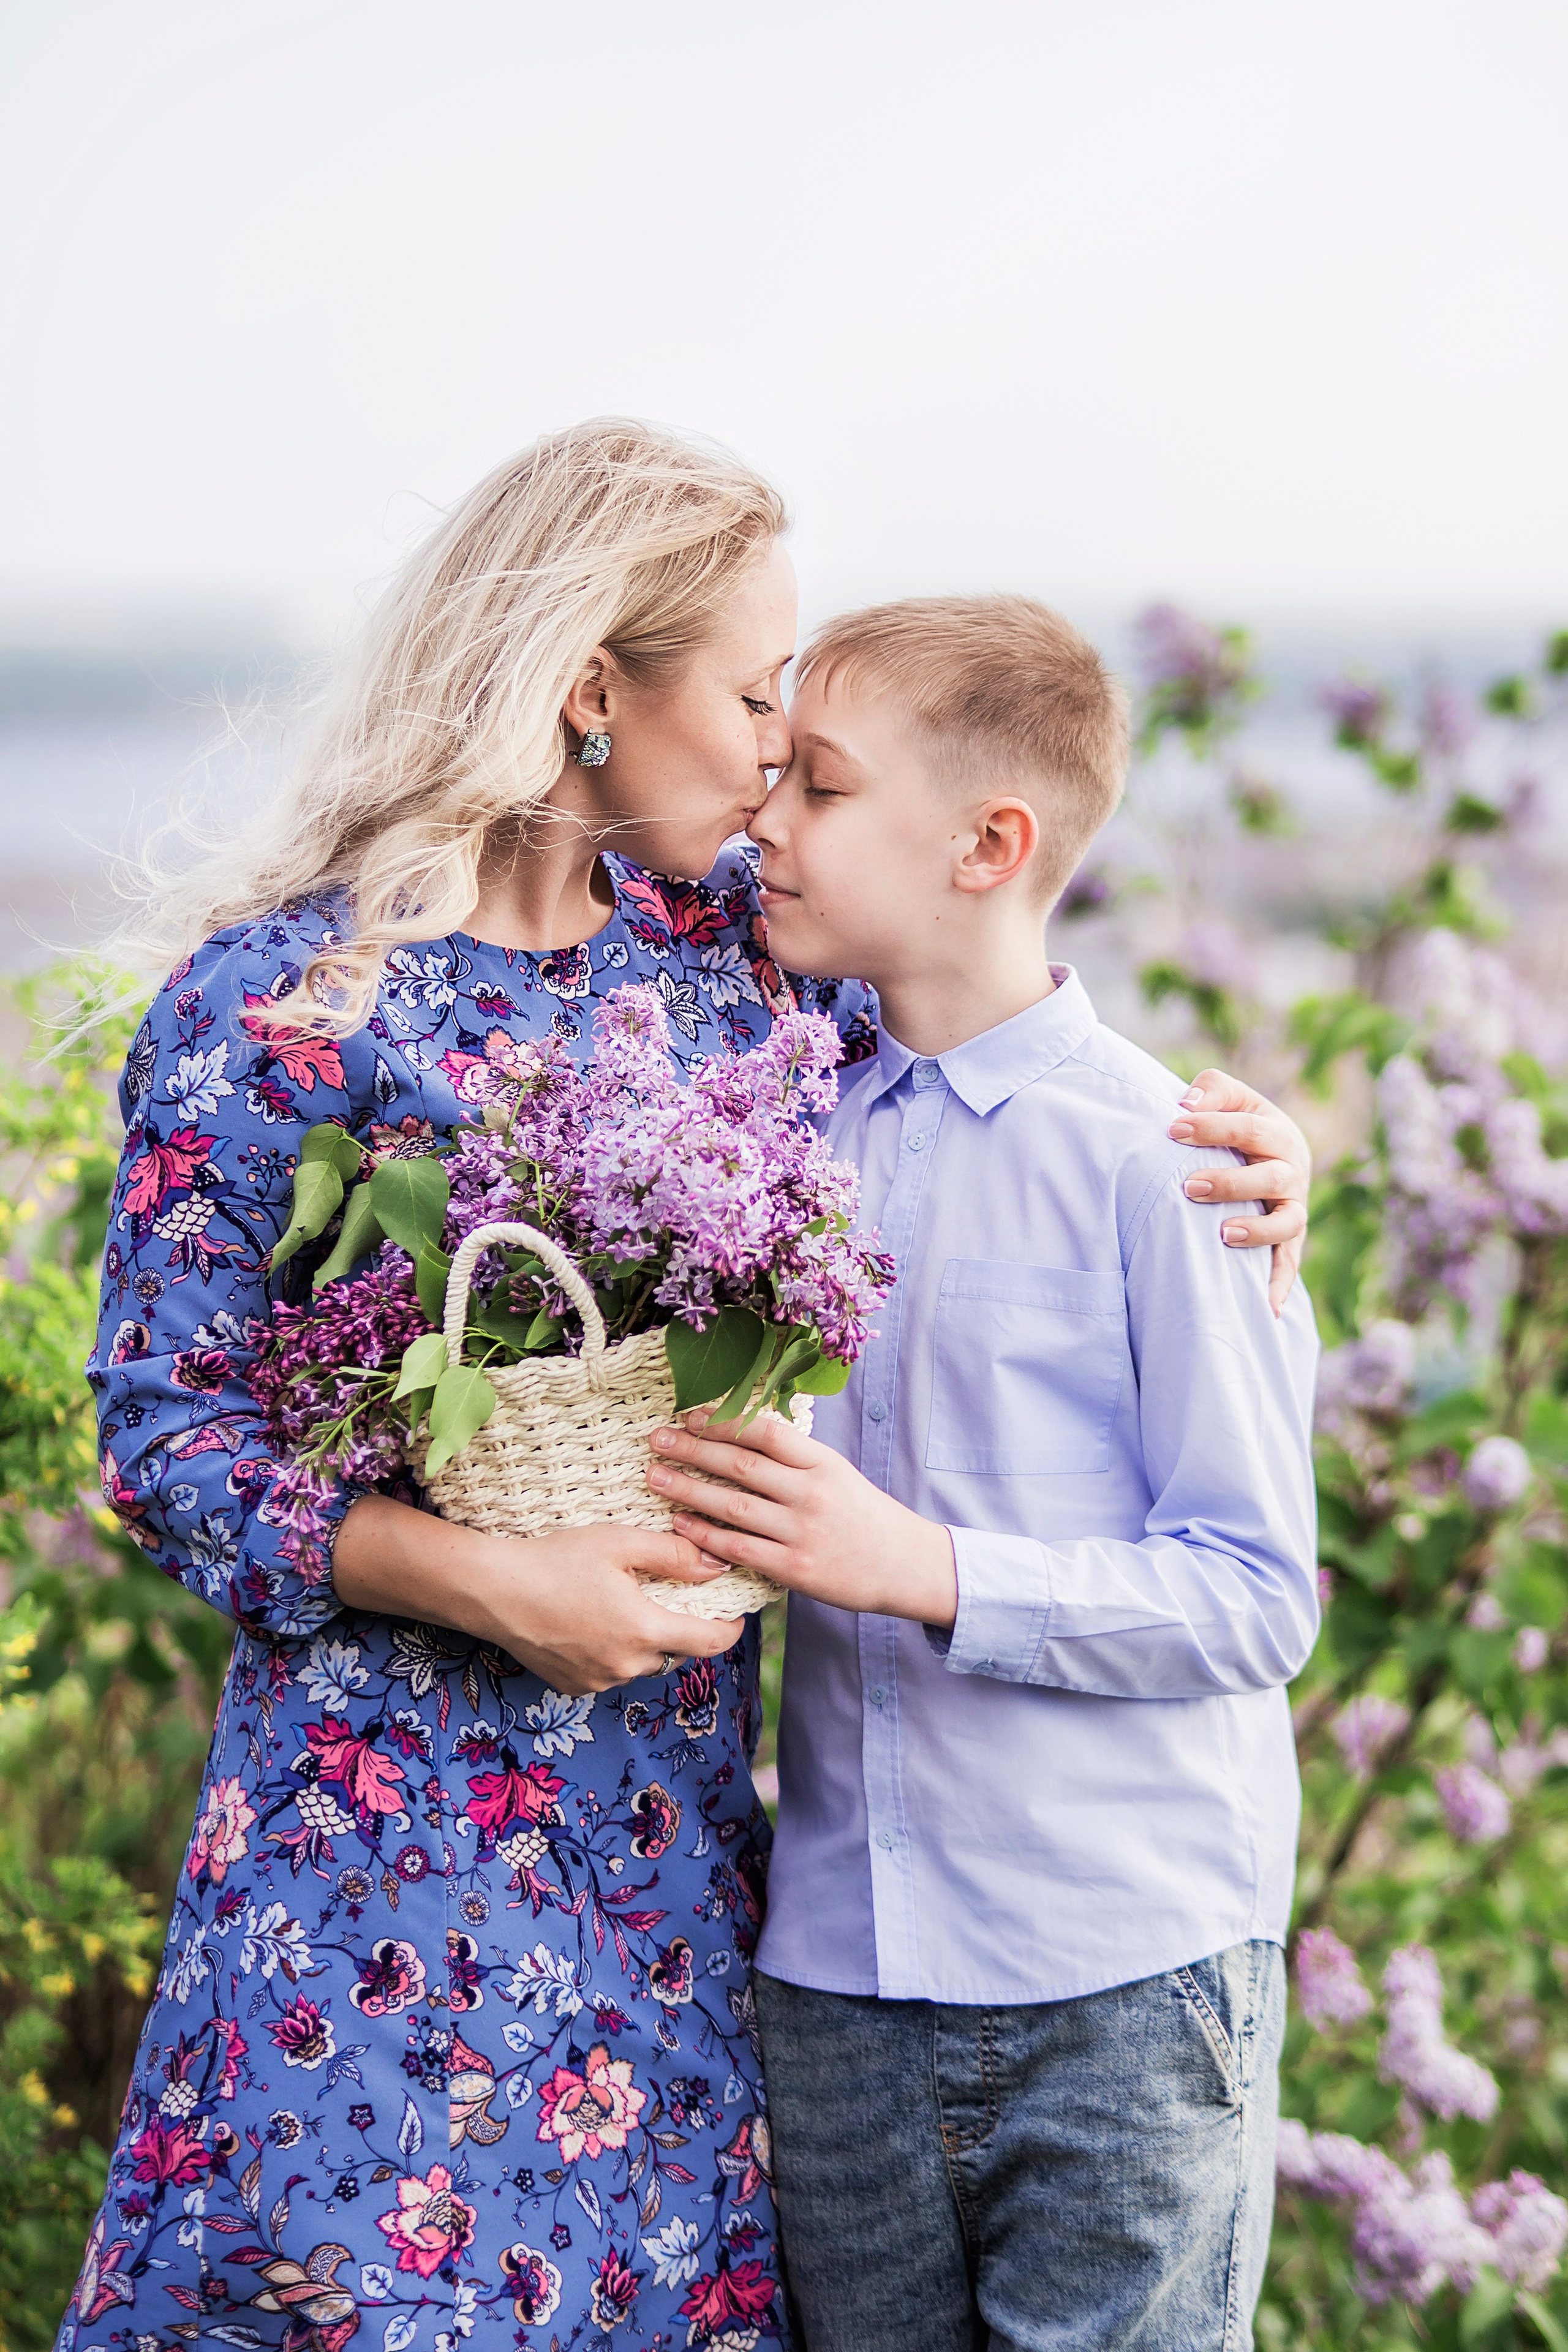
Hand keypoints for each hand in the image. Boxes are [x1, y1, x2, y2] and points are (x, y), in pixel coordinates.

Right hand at [332, 1495, 740, 1694]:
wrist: (492, 1591)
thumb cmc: (556, 1559)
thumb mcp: (620, 1544)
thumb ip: (675, 1555)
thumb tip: (719, 1565)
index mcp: (645, 1631)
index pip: (712, 1642)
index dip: (730, 1627)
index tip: (734, 1611)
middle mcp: (627, 1665)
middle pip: (677, 1651)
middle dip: (683, 1627)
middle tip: (673, 1595)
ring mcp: (599, 1682)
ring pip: (643, 1663)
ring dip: (646, 1640)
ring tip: (627, 1604)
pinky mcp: (574, 1687)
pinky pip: (611, 1672)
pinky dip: (614, 1652)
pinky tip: (594, 1623)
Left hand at [647, 1413, 957, 1626]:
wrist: (904, 1565)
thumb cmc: (864, 1515)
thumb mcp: (835, 1473)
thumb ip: (793, 1457)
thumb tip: (739, 1433)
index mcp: (821, 1462)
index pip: (764, 1431)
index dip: (722, 1420)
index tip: (688, 1415)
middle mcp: (811, 1492)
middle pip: (740, 1463)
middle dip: (691, 1448)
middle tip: (656, 1439)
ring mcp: (802, 1531)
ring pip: (733, 1505)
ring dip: (688, 1489)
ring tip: (655, 1476)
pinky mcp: (796, 1568)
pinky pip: (739, 1548)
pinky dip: (705, 1535)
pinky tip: (679, 1524)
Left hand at [1168, 1067, 1311, 1315]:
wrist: (1267, 1154)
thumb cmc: (1235, 1123)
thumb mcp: (1228, 1097)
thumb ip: (1211, 1091)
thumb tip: (1187, 1105)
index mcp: (1277, 1131)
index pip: (1248, 1128)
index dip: (1211, 1128)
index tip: (1172, 1129)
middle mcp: (1292, 1170)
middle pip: (1271, 1176)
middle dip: (1231, 1182)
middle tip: (1190, 1187)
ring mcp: (1294, 1208)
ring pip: (1287, 1222)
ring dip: (1258, 1231)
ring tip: (1223, 1234)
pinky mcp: (1291, 1240)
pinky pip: (1289, 1264)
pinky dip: (1280, 1285)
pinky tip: (1268, 1308)